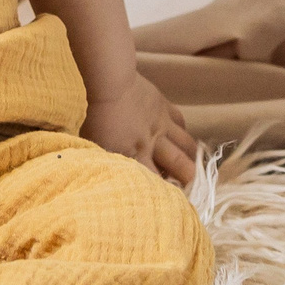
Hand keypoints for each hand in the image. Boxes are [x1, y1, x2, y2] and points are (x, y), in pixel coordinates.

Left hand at [81, 74, 196, 185]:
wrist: (110, 82)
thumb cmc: (94, 114)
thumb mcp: (94, 143)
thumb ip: (104, 159)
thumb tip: (106, 173)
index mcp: (135, 154)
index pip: (155, 181)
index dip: (165, 194)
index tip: (169, 203)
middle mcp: (154, 143)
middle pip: (181, 166)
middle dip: (189, 179)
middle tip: (190, 187)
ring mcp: (162, 124)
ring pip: (187, 145)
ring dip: (190, 157)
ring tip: (190, 166)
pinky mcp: (165, 107)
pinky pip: (181, 123)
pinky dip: (182, 132)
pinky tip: (178, 138)